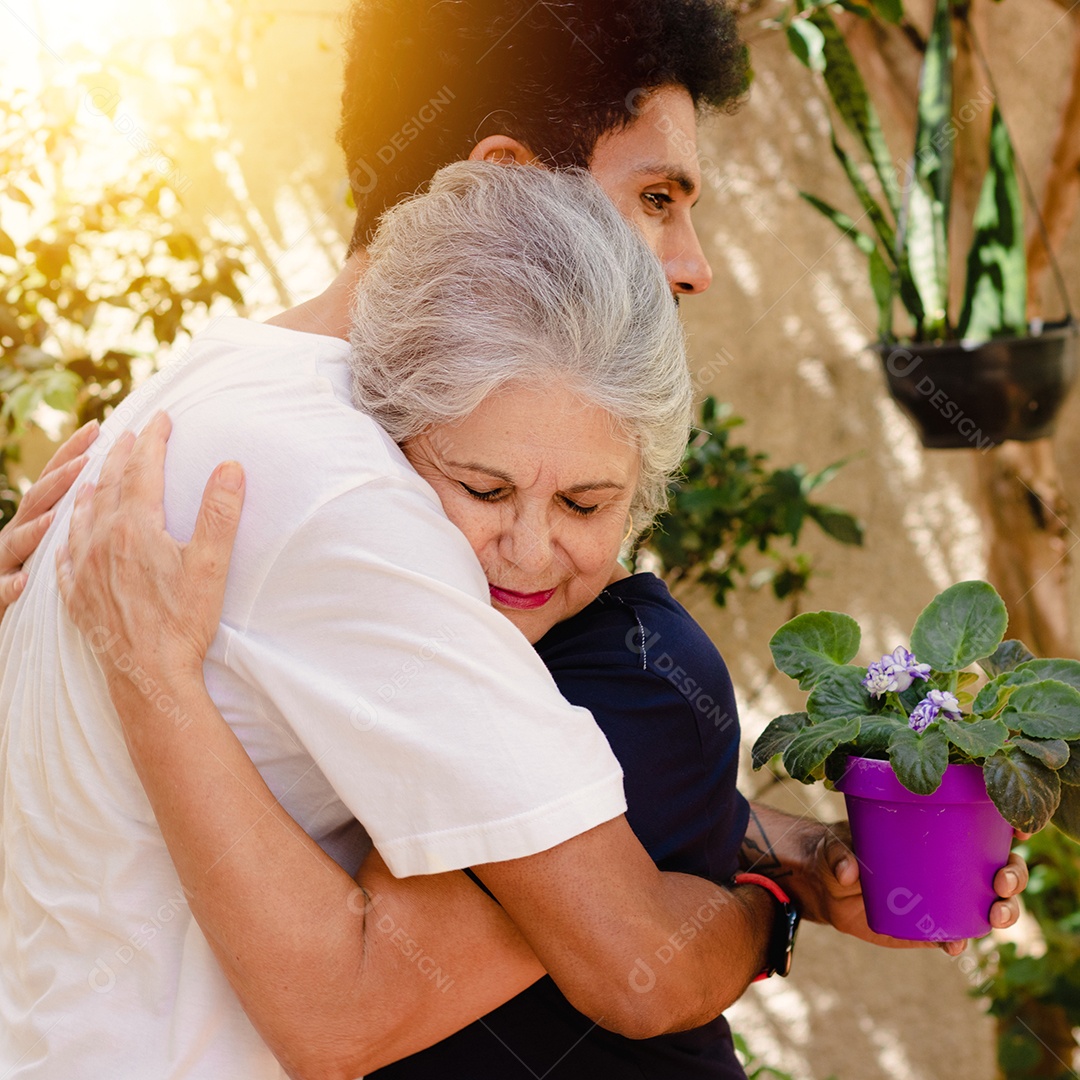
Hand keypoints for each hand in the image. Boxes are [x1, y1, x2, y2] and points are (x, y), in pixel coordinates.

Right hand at [0, 419, 98, 612]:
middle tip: (84, 461)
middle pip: (38, 501)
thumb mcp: (58, 536)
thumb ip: (79, 511)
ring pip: (18, 541)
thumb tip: (113, 481)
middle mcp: (19, 532)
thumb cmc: (35, 571)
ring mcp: (5, 559)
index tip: (97, 427)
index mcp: (37, 517)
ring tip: (52, 518)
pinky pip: (2, 588)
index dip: (72, 452)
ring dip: (34, 530)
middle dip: (58, 479)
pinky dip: (10, 584)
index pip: (55, 479)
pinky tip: (23, 581)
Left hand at [55, 411, 245, 692]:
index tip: (161, 418)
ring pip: (81, 515)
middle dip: (120, 455)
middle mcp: (102, 540)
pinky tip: (70, 536)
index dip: (153, 440)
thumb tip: (231, 466)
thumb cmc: (183, 621)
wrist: (149, 674)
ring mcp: (84, 568)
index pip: (143, 470)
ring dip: (91, 488)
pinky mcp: (77, 595)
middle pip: (108, 485)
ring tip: (95, 474)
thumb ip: (220, 512)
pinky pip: (64, 555)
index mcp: (136, 527)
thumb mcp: (212, 564)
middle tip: (129, 433)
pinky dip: (69, 534)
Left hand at [809, 820, 1029, 956]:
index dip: (1009, 827)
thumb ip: (838, 854)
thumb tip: (849, 871)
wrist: (824, 887)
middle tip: (1001, 882)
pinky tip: (954, 945)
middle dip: (1014, 874)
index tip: (1020, 831)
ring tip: (995, 916)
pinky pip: (956, 934)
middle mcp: (949, 863)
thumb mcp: (832, 847)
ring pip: (990, 903)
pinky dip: (960, 940)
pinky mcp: (930, 925)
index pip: (982, 824)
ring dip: (1004, 910)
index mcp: (934, 830)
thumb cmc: (834, 852)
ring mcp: (944, 895)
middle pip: (1001, 866)